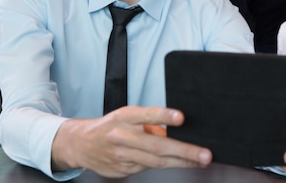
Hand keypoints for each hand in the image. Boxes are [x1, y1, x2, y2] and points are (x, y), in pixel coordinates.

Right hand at [51, 106, 211, 177]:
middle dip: (184, 151)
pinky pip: (148, 168)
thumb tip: (175, 129)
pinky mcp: (122, 170)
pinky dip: (167, 165)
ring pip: (156, 161)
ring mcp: (122, 155)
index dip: (164, 115)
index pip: (147, 114)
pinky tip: (181, 163)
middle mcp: (122, 136)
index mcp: (125, 117)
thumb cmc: (111, 126)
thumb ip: (150, 122)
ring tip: (201, 160)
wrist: (81, 144)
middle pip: (156, 145)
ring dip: (182, 162)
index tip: (181, 117)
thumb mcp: (128, 116)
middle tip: (204, 153)